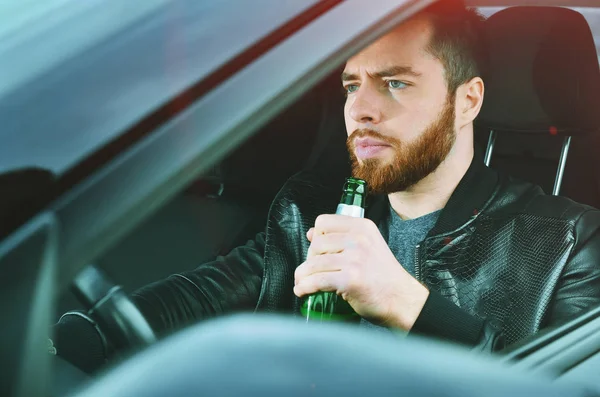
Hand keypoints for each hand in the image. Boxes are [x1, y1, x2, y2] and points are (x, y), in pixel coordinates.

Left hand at [293, 214, 428, 329]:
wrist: (402, 300)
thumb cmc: (384, 277)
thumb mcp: (369, 246)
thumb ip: (343, 237)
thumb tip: (312, 233)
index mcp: (363, 227)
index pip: (323, 222)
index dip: (315, 237)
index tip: (317, 250)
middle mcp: (359, 240)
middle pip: (316, 244)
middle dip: (309, 259)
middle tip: (312, 270)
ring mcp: (354, 259)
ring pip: (313, 264)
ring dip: (302, 276)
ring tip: (301, 282)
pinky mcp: (349, 280)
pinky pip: (317, 281)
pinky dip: (304, 287)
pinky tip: (302, 290)